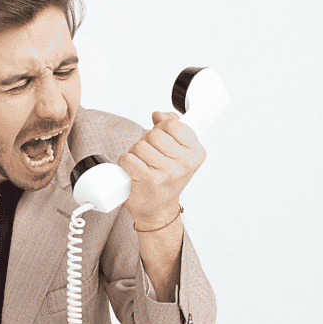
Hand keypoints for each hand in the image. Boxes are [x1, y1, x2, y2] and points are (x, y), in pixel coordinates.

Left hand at [117, 111, 205, 227]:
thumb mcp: (178, 152)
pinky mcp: (150, 180)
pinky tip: (133, 171)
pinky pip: (128, 158)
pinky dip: (126, 163)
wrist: (158, 209)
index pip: (172, 124)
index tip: (163, 140)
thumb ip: (172, 127)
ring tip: (143, 165)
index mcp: (196, 153)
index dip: (161, 129)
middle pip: (154, 134)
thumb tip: (159, 115)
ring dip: (135, 154)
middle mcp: (185, 163)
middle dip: (147, 142)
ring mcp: (168, 172)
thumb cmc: (167, 180)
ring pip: (140, 146)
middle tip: (151, 157)